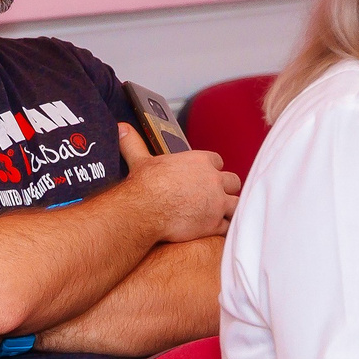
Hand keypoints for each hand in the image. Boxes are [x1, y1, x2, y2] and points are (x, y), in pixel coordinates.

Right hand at [117, 125, 239, 241]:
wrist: (144, 211)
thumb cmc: (144, 187)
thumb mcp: (140, 160)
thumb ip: (134, 143)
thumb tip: (122, 129)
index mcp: (199, 161)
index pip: (217, 162)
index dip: (212, 170)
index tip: (205, 177)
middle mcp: (213, 180)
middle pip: (233, 181)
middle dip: (226, 189)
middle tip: (215, 196)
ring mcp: (217, 202)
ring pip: (236, 203)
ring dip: (229, 208)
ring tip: (219, 214)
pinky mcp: (214, 224)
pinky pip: (228, 226)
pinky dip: (223, 228)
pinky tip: (216, 229)